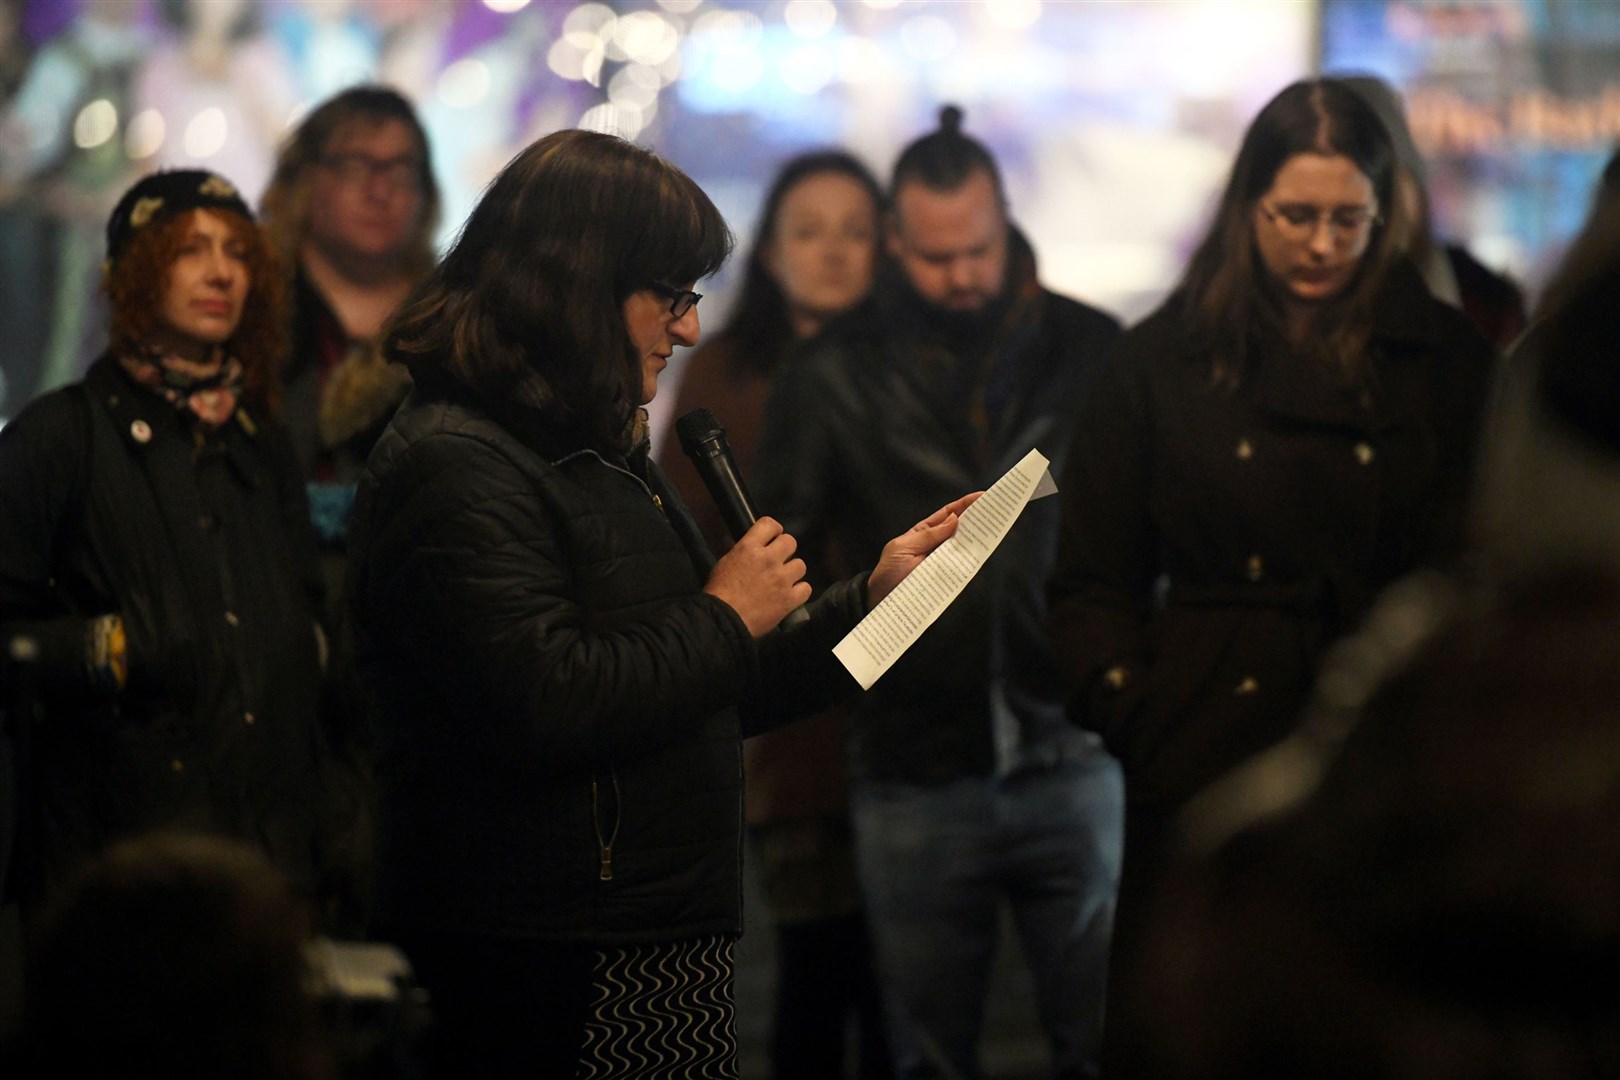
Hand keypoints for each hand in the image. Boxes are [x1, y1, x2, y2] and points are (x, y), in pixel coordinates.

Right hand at [704, 516, 812, 637]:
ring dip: (792, 571)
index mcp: (749, 547)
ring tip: (783, 580)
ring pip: (800, 565)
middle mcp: (769, 559)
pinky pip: (806, 588)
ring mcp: (782, 579)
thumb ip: (740, 551)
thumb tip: (748, 544)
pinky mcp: (789, 599)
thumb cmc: (718, 592)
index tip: (772, 538)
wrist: (723, 620)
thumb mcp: (724, 563)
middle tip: (777, 561)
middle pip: (790, 542)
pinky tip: (790, 595)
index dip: (774, 530)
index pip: (770, 524)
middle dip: (785, 550)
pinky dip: (799, 592)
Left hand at [867, 492, 982, 605]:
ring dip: (978, 539)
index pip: (948, 515)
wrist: (881, 603)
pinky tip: (981, 553)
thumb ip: (929, 535)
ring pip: (965, 549)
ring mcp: (943, 564)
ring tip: (993, 528)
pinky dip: (972, 562)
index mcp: (924, 534)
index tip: (982, 496)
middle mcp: (937, 547)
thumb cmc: (888, 574)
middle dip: (977, 519)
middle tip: (995, 510)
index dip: (965, 505)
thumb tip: (954, 519)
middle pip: (960, 530)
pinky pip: (963, 569)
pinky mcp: (948, 581)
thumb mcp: (904, 548)